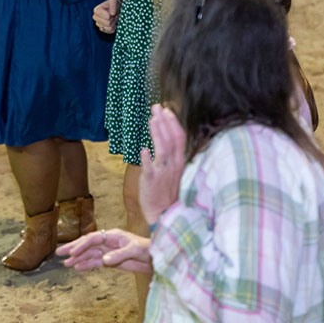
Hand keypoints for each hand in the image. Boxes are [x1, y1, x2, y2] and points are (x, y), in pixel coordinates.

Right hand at [57, 228, 151, 273]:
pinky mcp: (110, 261)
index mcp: (112, 235)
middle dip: (73, 248)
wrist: (154, 258)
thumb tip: (104, 260)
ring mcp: (108, 251)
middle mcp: (107, 242)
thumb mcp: (133, 250)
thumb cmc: (146, 249)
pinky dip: (86, 265)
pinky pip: (95, 262)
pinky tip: (77, 268)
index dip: (81, 245)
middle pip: (87, 244)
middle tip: (59, 253)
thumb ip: (118, 255)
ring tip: (65, 263)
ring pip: (89, 254)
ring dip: (78, 258)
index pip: (92, 239)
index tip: (72, 252)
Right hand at [93, 0, 120, 33]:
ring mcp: (98, 24)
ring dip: (113, 23)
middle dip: (112, 19)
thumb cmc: (114, 5)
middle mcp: (96, 18)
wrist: (116, 10)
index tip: (112, 13)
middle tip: (113, 16)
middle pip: (107, 23)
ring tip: (113, 19)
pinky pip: (109, 31)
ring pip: (108, 28)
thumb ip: (113, 5)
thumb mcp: (114, 2)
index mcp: (96, 10)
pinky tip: (113, 23)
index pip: (101, 15)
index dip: (108, 15)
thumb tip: (112, 13)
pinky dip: (113, 28)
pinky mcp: (102, 29)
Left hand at [139, 105, 186, 223]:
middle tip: (157, 107)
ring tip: (151, 118)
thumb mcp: (175, 172)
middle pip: (171, 139)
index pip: (179, 138)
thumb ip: (172, 156)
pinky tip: (143, 149)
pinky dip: (147, 159)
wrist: (165, 215)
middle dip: (164, 121)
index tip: (168, 110)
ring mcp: (163, 172)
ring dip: (157, 132)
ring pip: (162, 149)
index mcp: (180, 162)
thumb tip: (166, 139)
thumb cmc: (168, 193)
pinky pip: (150, 169)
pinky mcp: (152, 181)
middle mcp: (174, 165)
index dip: (173, 123)